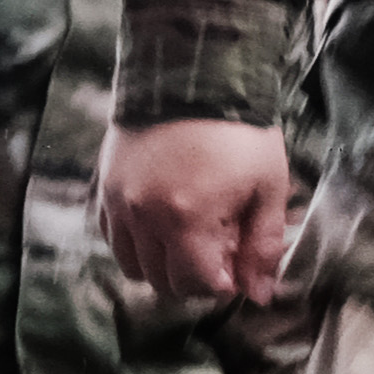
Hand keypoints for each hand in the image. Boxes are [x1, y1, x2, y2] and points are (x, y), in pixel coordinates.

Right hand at [101, 119, 296, 314]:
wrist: (192, 78)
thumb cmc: (240, 134)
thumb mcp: (268, 188)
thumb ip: (263, 245)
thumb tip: (259, 294)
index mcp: (186, 219)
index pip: (195, 283)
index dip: (221, 284)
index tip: (236, 268)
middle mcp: (143, 216)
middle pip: (161, 280)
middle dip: (193, 278)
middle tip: (218, 252)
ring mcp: (118, 201)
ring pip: (131, 264)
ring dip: (161, 264)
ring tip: (189, 239)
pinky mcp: (105, 186)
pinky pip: (111, 235)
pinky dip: (135, 242)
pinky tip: (161, 225)